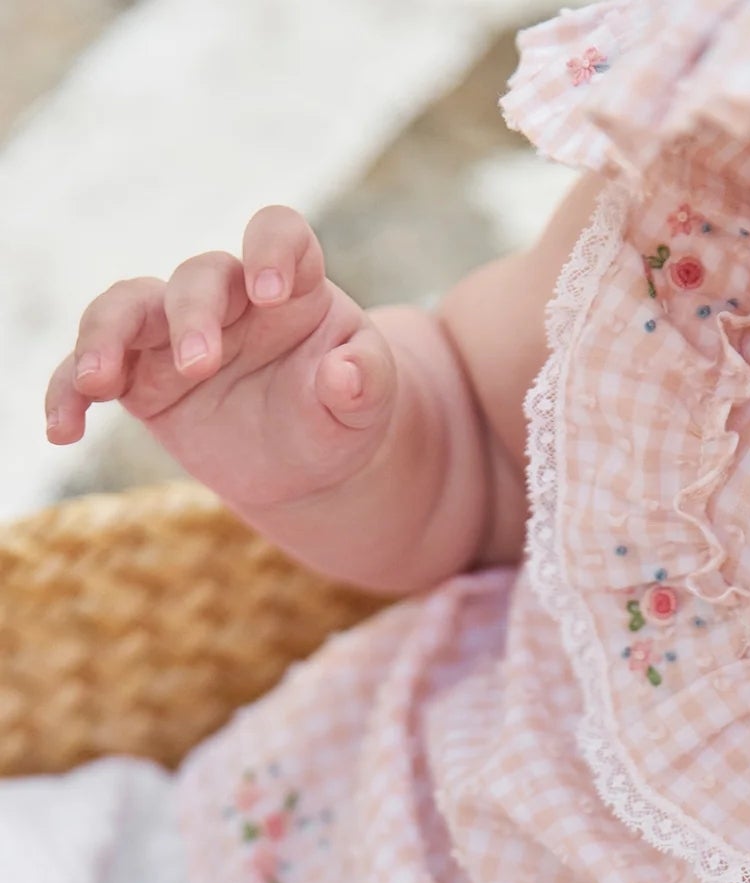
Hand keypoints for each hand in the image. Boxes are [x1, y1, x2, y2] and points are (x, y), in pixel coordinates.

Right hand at [45, 206, 399, 511]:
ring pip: (126, 307)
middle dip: (191, 316)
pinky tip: (62, 429)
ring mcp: (174, 332)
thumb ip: (367, 382)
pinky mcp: (139, 377)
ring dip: (106, 338)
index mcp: (292, 284)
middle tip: (197, 366)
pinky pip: (90, 371)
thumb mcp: (369, 406)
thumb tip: (347, 374)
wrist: (306, 463)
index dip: (270, 250)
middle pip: (197, 277)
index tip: (269, 292)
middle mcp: (228, 296)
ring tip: (98, 381)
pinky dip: (68, 392)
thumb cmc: (340, 415)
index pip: (277, 233)